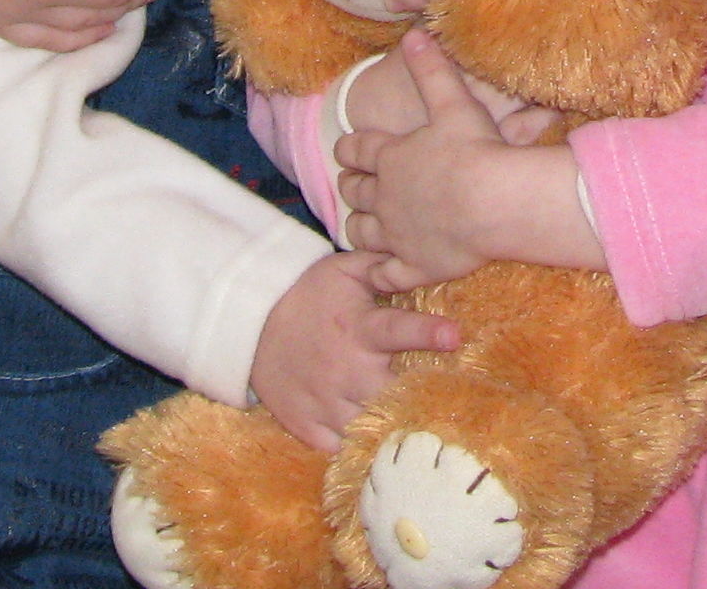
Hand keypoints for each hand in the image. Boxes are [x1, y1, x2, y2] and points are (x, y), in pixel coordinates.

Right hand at [245, 251, 458, 451]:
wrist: (251, 325)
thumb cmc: (309, 295)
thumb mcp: (344, 271)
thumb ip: (383, 266)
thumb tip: (421, 257)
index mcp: (360, 329)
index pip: (398, 330)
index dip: (427, 333)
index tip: (455, 335)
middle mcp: (346, 369)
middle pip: (391, 394)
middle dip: (416, 397)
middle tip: (436, 399)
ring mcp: (325, 402)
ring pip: (368, 428)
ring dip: (388, 426)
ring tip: (409, 426)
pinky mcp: (306, 425)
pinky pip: (339, 448)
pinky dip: (355, 447)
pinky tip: (369, 439)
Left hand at [336, 35, 599, 290]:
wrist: (493, 203)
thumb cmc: (475, 150)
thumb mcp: (453, 102)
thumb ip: (432, 69)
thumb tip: (414, 34)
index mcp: (390, 156)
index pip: (357, 149)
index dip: (350, 148)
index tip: (347, 149)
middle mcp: (384, 197)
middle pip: (354, 191)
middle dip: (351, 186)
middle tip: (352, 184)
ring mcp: (396, 235)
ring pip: (361, 233)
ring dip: (357, 227)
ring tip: (359, 225)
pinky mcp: (414, 265)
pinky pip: (386, 275)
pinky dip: (377, 274)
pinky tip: (375, 273)